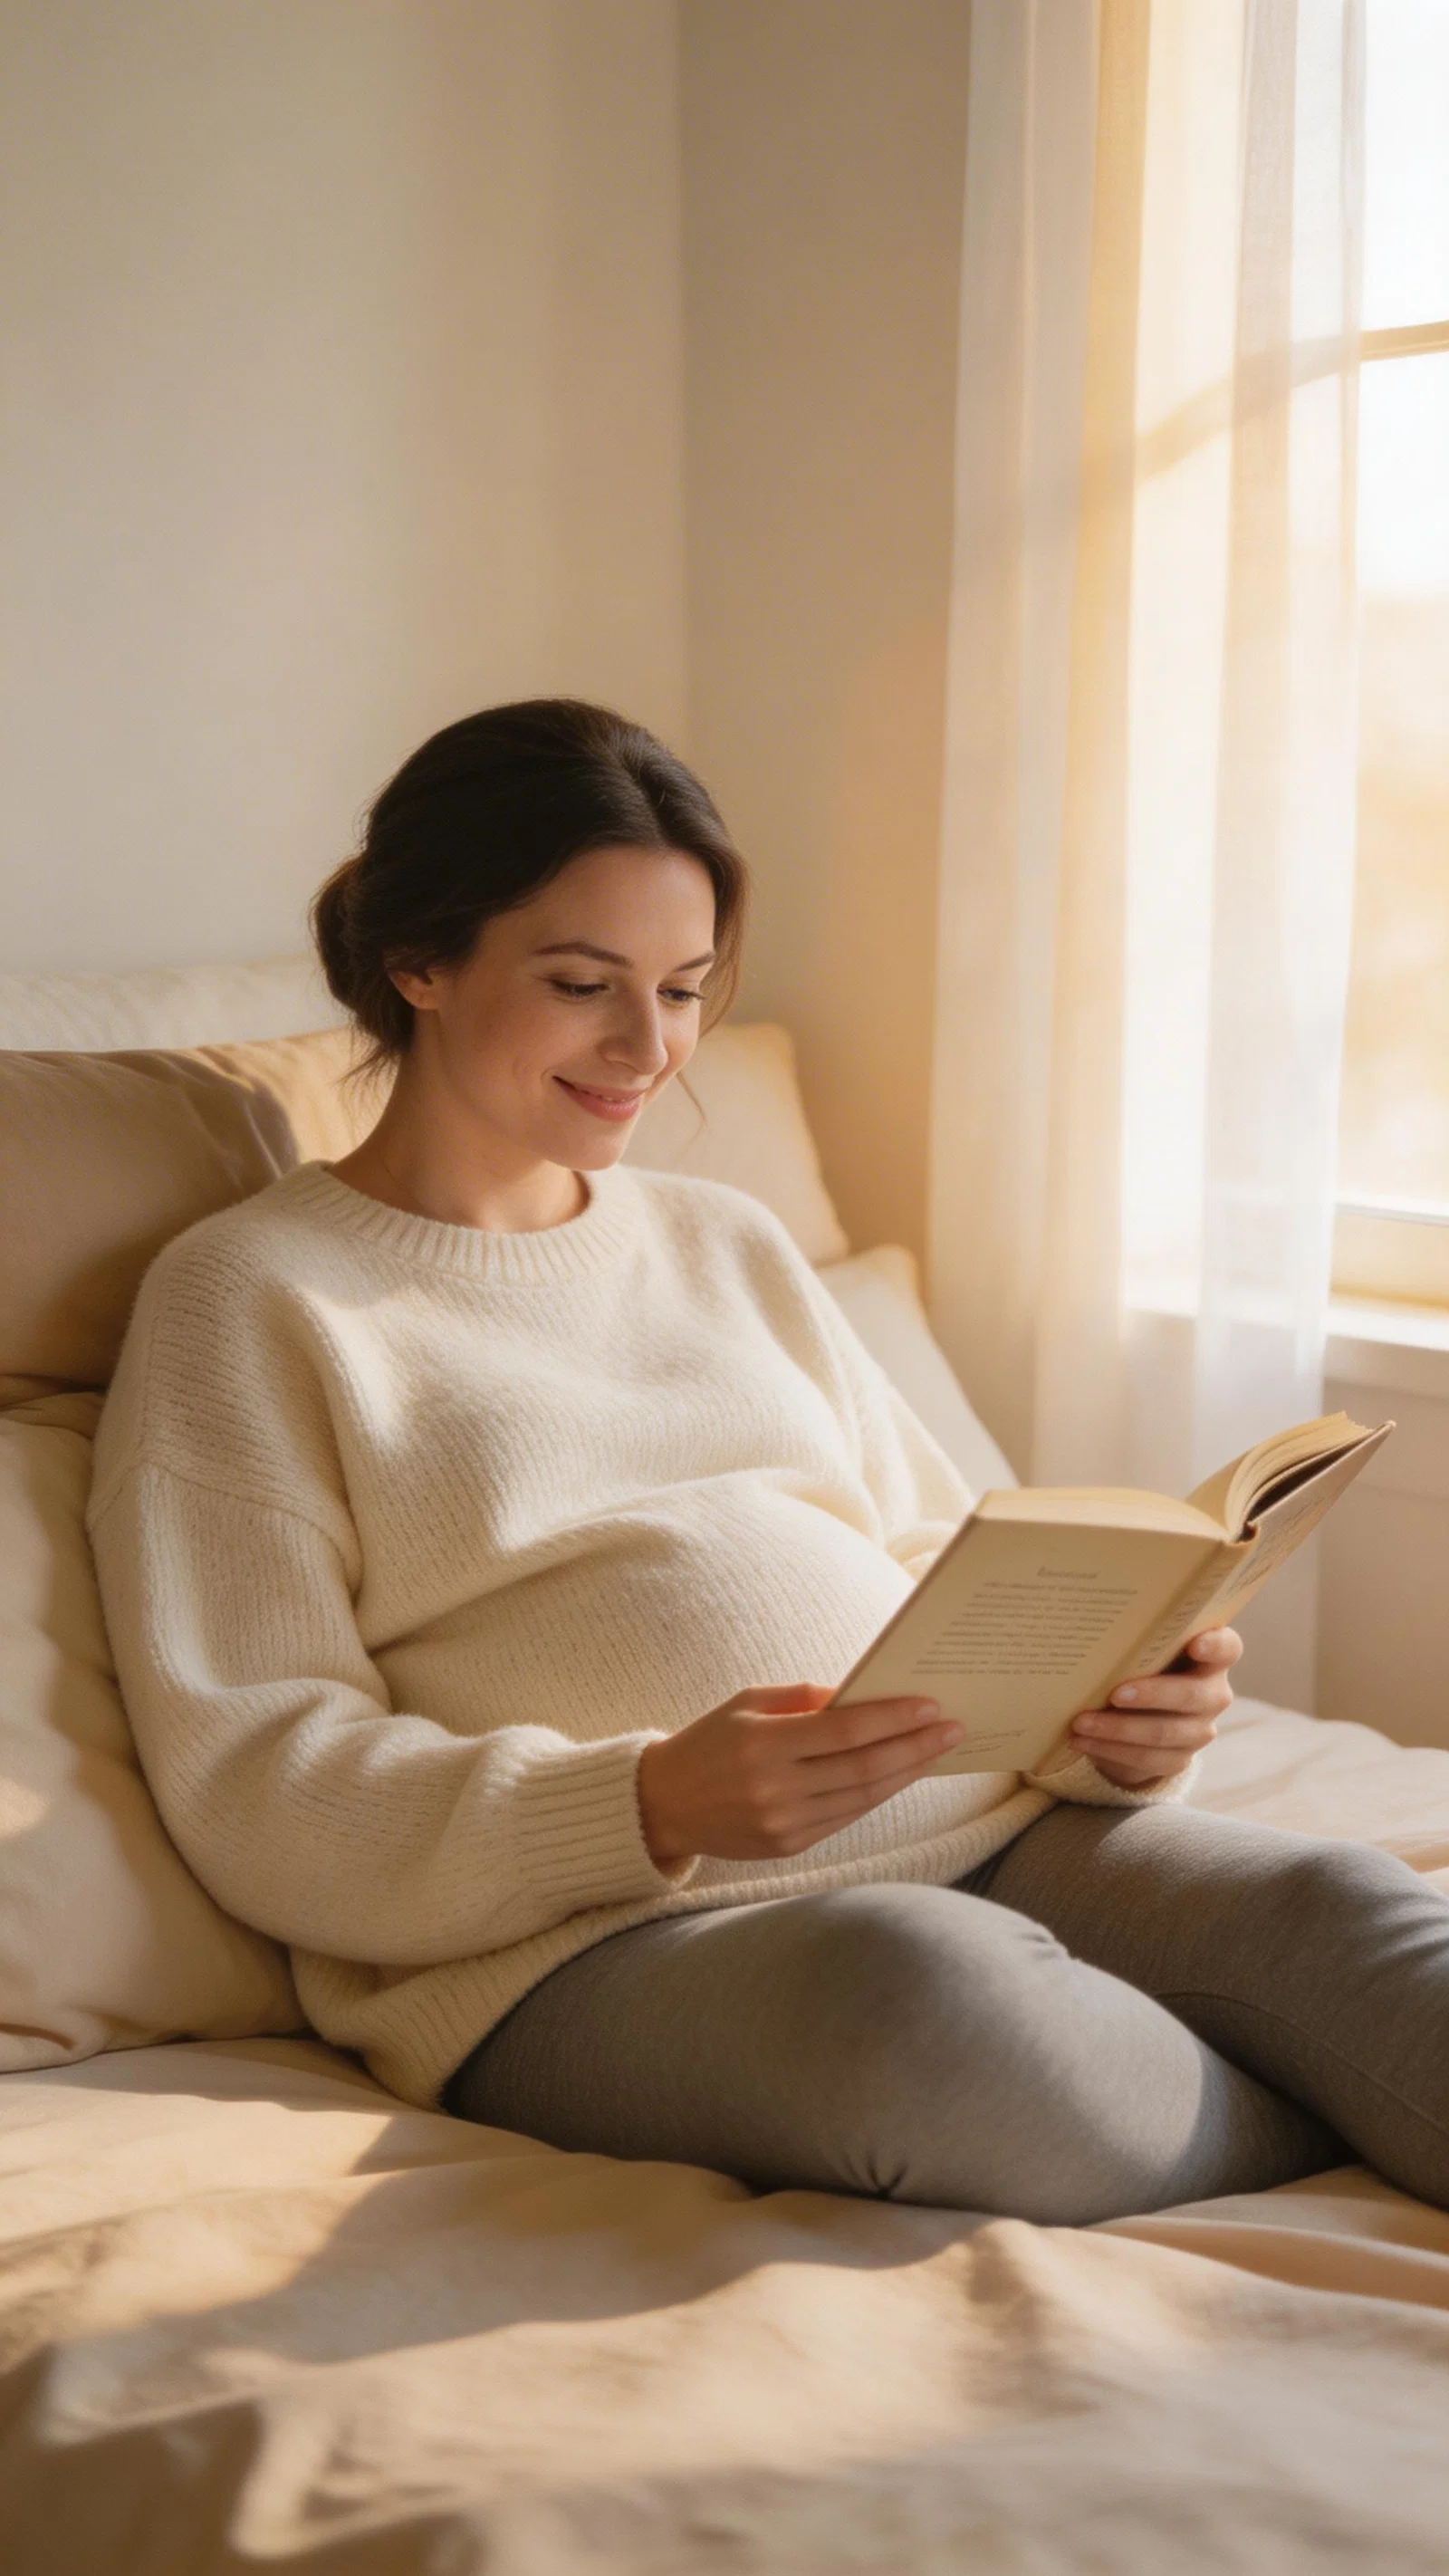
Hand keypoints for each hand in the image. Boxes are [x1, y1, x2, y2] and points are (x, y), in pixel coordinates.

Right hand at [635, 1684, 964, 1867]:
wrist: (662, 1805)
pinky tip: (899, 1776)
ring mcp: (783, 1824)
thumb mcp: (746, 1704)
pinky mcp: (788, 1847)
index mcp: (763, 1745)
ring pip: (862, 1798)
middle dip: (915, 1748)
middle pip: (863, 1768)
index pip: (845, 1731)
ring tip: (936, 1752)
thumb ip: (804, 1698)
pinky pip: (845, 1818)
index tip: (931, 1706)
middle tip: (953, 1730)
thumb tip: (861, 1696)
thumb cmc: (708, 1741)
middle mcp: (775, 1789)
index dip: (893, 1719)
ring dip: (905, 1774)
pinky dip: (877, 1795)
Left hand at [1066, 1626, 1241, 1788]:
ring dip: (1118, 1728)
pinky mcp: (1179, 1758)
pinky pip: (1147, 1758)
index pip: (1227, 1648)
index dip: (1215, 1646)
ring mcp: (1199, 1730)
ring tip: (1081, 1722)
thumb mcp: (1143, 1650)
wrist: (1138, 1711)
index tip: (1194, 1644)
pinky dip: (1110, 1749)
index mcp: (1211, 1658)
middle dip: (1151, 1695)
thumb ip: (1137, 1640)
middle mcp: (1213, 1694)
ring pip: (1164, 1732)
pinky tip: (1082, 1741)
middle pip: (1191, 1695)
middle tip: (1115, 1693)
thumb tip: (1094, 1634)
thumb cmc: (1140, 1664)